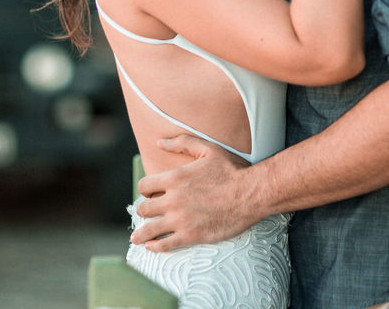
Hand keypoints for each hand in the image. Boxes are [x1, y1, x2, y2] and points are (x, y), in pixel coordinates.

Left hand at [130, 134, 255, 251]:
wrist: (252, 193)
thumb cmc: (233, 170)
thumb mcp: (208, 149)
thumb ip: (182, 143)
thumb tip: (159, 142)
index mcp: (175, 178)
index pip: (144, 186)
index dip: (145, 190)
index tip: (150, 194)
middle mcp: (173, 200)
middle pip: (143, 209)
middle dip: (143, 211)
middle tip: (147, 214)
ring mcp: (181, 219)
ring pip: (148, 230)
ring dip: (140, 234)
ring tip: (136, 238)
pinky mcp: (191, 236)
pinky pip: (164, 244)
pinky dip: (155, 246)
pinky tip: (152, 246)